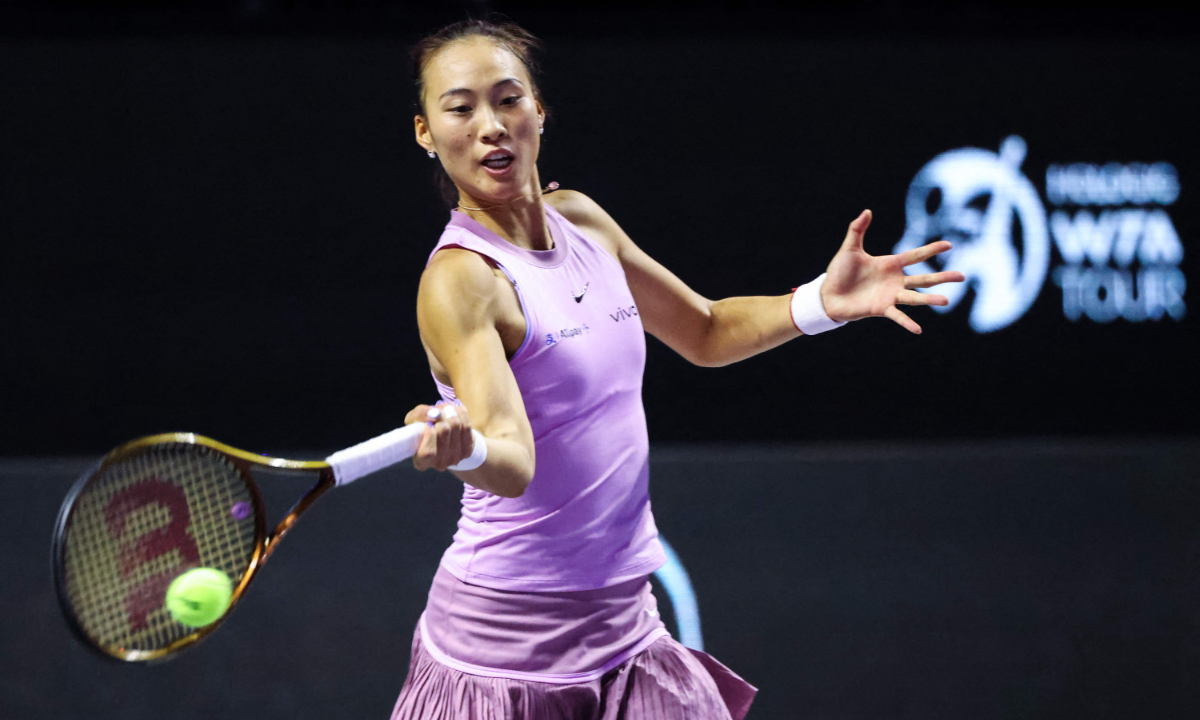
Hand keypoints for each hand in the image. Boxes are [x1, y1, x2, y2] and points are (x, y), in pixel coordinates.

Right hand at [403, 402, 475, 471]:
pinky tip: (456, 410)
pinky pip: (466, 425)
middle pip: (444, 431)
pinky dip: (460, 413)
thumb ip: (420, 414)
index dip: (429, 435)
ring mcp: (455, 458)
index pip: (427, 452)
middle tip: (437, 411)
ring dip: (450, 412)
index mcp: (421, 461)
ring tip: (445, 410)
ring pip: (456, 425)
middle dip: (440, 415)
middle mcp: (439, 463)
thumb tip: (434, 413)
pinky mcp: (467, 450)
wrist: (445, 435)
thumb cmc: (423, 427)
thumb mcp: (414, 419)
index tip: (428, 423)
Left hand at [819, 210, 964, 333]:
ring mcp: (890, 296)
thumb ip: (857, 229)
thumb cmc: (839, 272)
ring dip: (930, 300)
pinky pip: (897, 316)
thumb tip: (867, 211)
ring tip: (946, 301)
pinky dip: (907, 323)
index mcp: (891, 264)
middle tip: (962, 276)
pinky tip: (918, 330)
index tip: (949, 245)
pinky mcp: (881, 309)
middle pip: (923, 278)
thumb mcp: (849, 248)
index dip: (931, 250)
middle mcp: (895, 281)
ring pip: (915, 298)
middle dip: (942, 277)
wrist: (828, 295)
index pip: (916, 255)